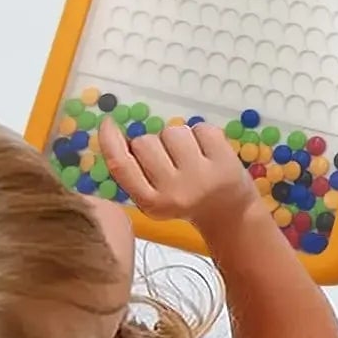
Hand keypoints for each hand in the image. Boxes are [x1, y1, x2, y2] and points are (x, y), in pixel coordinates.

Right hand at [97, 119, 257, 229]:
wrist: (229, 214)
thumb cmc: (184, 200)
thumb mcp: (153, 197)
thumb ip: (135, 172)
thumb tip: (114, 134)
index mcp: (150, 203)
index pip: (122, 166)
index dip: (110, 142)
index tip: (107, 123)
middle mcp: (173, 191)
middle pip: (145, 142)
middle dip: (153, 143)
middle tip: (169, 159)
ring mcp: (200, 176)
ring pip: (172, 131)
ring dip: (178, 137)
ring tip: (190, 156)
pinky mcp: (223, 161)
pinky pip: (201, 128)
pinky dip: (202, 134)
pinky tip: (207, 152)